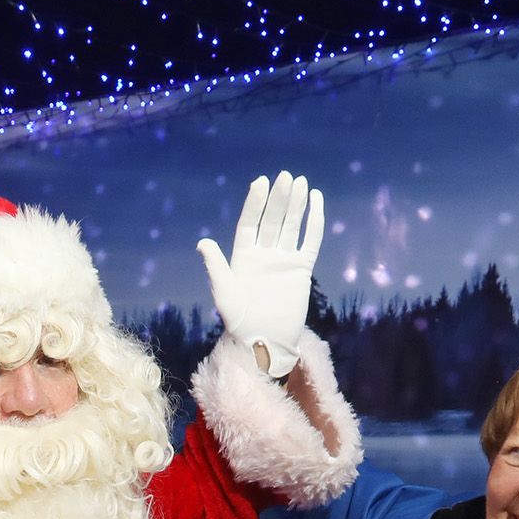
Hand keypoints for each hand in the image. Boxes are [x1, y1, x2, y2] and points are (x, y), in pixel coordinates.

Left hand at [196, 169, 324, 379]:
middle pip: (272, 219)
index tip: (260, 182)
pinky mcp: (301, 269)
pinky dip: (314, 222)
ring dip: (296, 204)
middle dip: (278, 198)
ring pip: (291, 226)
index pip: (250, 223)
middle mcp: (263, 254)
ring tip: (300, 182)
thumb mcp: (224, 294)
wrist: (265, 342)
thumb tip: (203, 242)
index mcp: (243, 256)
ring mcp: (283, 260)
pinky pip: (310, 240)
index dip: (255, 203)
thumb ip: (216, 267)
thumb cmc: (239, 322)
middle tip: (286, 176)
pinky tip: (316, 201)